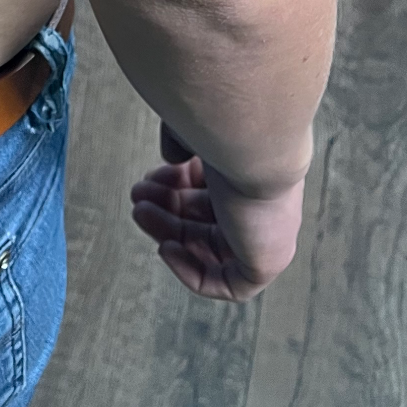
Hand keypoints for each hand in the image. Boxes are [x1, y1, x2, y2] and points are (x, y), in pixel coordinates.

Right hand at [130, 126, 303, 300]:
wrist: (251, 137)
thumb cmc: (225, 123)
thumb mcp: (194, 129)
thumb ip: (182, 144)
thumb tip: (173, 160)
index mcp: (253, 170)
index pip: (214, 189)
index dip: (178, 184)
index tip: (154, 174)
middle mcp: (263, 201)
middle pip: (208, 218)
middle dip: (167, 207)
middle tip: (138, 196)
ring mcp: (267, 232)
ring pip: (212, 247)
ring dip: (170, 232)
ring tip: (140, 212)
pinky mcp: (266, 261)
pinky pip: (228, 283)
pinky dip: (192, 272)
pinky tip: (167, 247)